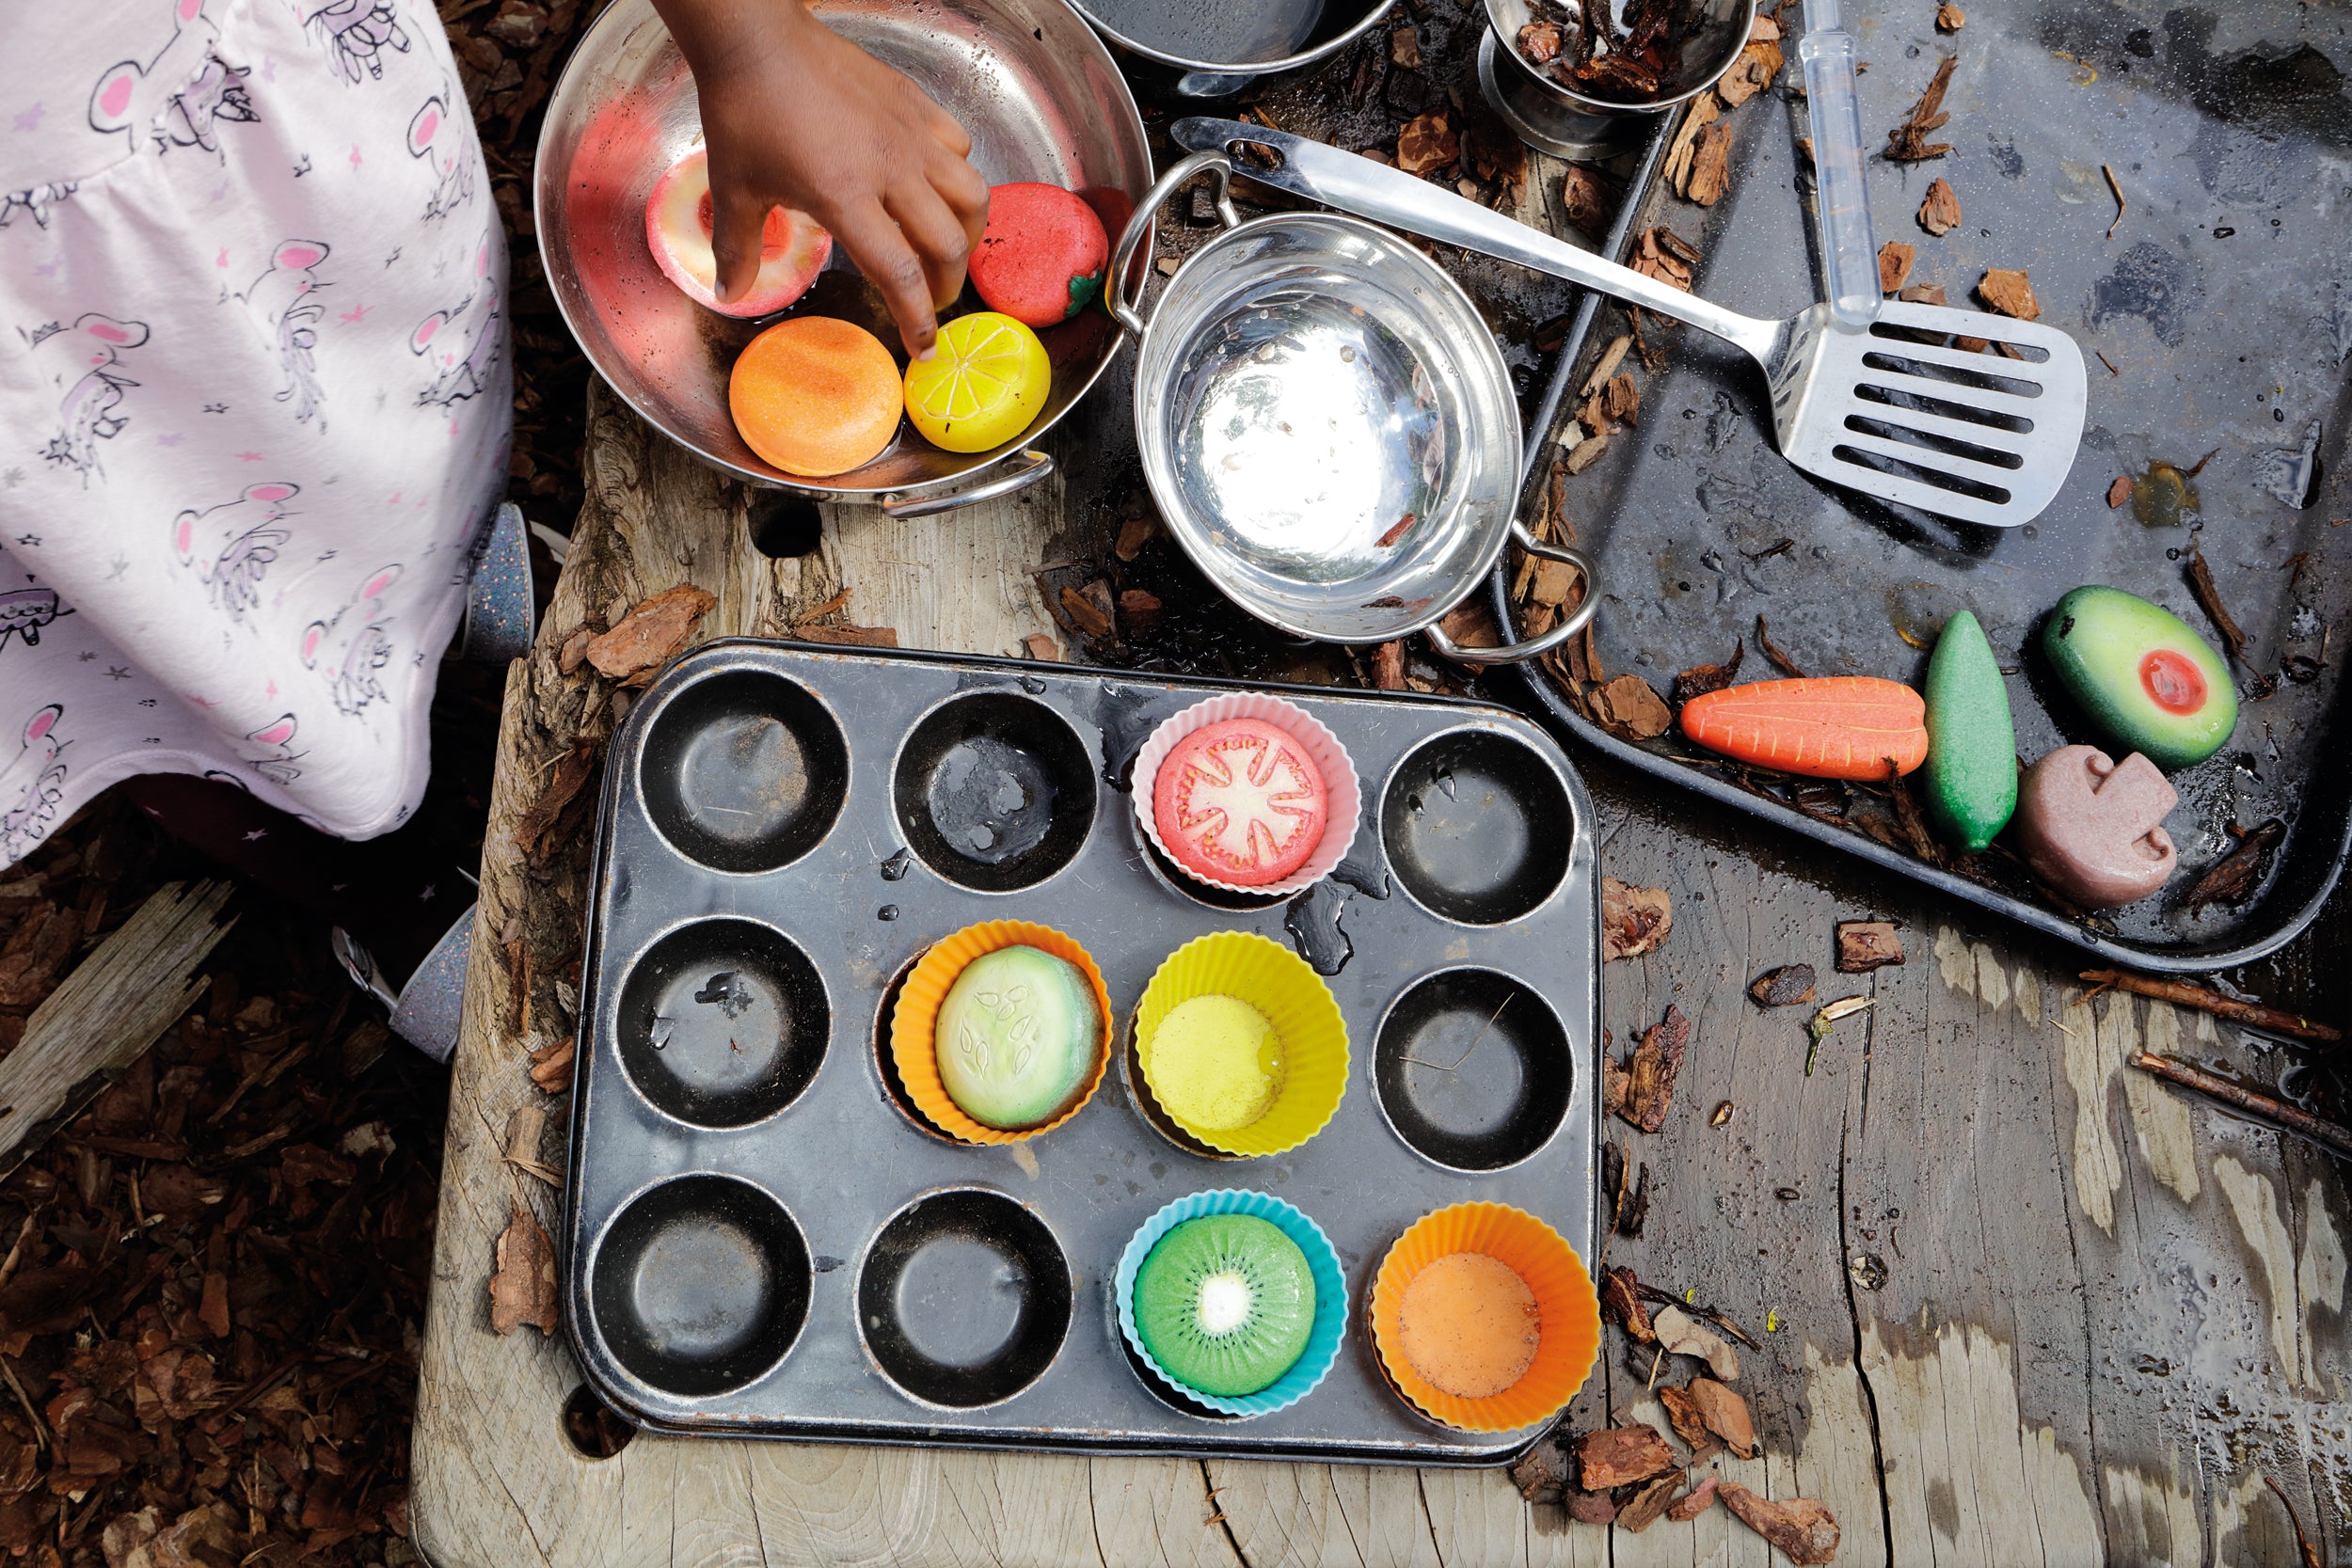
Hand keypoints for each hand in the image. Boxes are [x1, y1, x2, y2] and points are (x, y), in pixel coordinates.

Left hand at [653, 0, 988, 357]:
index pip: (900, 274)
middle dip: (947, 284)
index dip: (917, 318)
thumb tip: (730, 295)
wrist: (758, 40)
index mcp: (847, 196)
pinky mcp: (915, 104)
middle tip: (932, 299)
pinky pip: (958, 148)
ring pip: (971, 195)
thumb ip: (739, 248)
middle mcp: (891, 168)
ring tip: (949, 246)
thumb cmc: (746, 110)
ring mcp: (910, 133)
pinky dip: (956, 176)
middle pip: (948, 243)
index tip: (923, 346)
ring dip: (967, 233)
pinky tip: (935, 184)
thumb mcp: (736, 187)